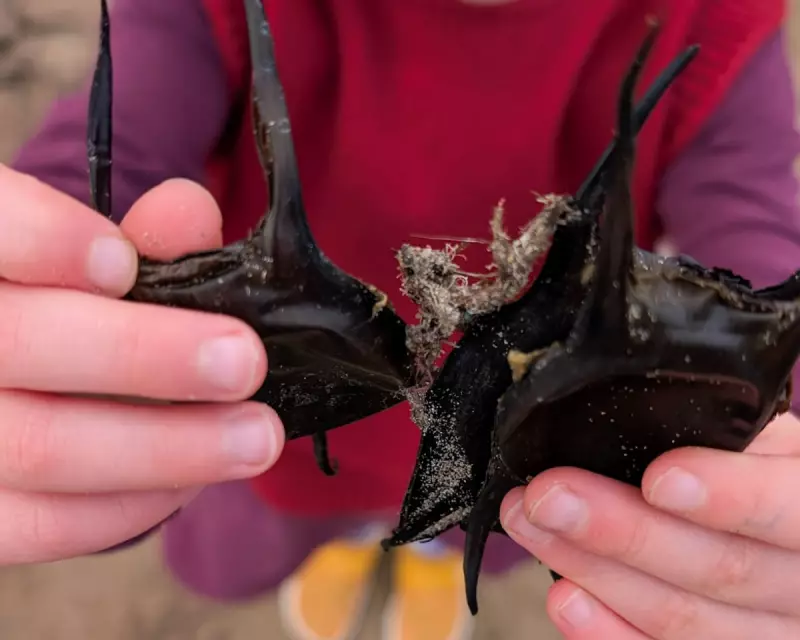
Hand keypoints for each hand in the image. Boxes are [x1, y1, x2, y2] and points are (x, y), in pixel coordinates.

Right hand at [0, 166, 283, 563]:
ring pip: (39, 448)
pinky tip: (194, 479)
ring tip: (255, 436)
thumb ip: (142, 235)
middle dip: (142, 356)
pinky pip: (44, 523)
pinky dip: (129, 506)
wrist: (30, 374)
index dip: (44, 241)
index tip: (121, 264)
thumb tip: (191, 213)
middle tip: (243, 362)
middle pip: (18, 346)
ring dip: (166, 447)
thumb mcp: (96, 259)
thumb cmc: (71, 308)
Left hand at [500, 411, 799, 638]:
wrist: (784, 543)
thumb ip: (730, 444)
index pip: (789, 511)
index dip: (729, 497)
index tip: (659, 478)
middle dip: (623, 531)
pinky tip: (566, 599)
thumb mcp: (768, 450)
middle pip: (720, 569)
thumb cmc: (764, 479)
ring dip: (593, 570)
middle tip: (548, 496)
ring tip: (532, 526)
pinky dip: (608, 631)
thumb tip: (642, 419)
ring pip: (682, 618)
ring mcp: (770, 634)